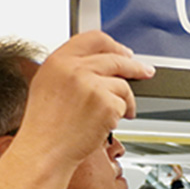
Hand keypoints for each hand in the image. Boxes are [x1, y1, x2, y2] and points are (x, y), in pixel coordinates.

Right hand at [16, 32, 153, 167]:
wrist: (44, 150)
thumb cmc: (45, 124)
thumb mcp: (48, 84)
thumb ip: (71, 68)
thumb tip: (100, 62)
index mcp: (58, 61)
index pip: (94, 39)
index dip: (114, 45)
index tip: (125, 53)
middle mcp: (75, 69)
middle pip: (117, 58)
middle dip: (135, 67)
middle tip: (145, 72)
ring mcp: (92, 85)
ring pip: (123, 85)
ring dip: (125, 100)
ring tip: (113, 114)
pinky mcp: (107, 103)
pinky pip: (124, 105)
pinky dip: (120, 115)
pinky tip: (103, 124)